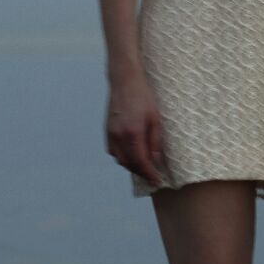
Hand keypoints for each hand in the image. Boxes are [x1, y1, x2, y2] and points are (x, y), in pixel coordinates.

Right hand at [106, 71, 164, 185]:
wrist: (125, 83)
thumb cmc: (144, 98)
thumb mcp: (156, 119)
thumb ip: (155, 141)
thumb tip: (156, 160)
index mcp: (133, 133)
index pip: (141, 161)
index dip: (149, 173)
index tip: (157, 181)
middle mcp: (119, 137)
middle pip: (129, 163)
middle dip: (141, 172)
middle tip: (153, 176)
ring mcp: (110, 135)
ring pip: (120, 159)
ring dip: (132, 165)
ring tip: (145, 167)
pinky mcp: (107, 132)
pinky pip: (114, 152)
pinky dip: (123, 157)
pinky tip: (132, 155)